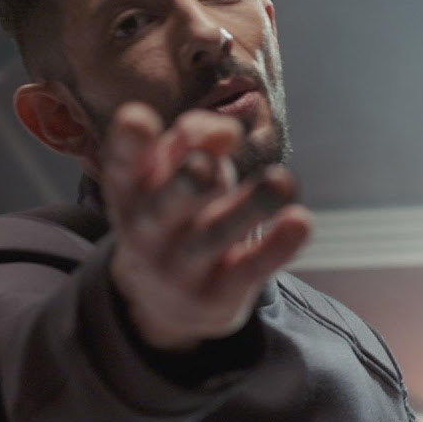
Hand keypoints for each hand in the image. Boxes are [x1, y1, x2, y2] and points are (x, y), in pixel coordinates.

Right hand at [101, 102, 311, 352]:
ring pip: (214, 237)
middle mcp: (147, 231)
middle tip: (206, 166)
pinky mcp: (218, 295)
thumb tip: (227, 129)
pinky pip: (249, 270)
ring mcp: (180, 268)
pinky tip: (300, 221)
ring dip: (249, 208)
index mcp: (130, 193)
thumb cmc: (175, 212)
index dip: (127, 144)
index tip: (139, 119)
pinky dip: (276, 247)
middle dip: (187, 184)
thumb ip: (192, 142)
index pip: (122, 167)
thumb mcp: (171, 175)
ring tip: (281, 180)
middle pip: (165, 206)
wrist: (163, 302)